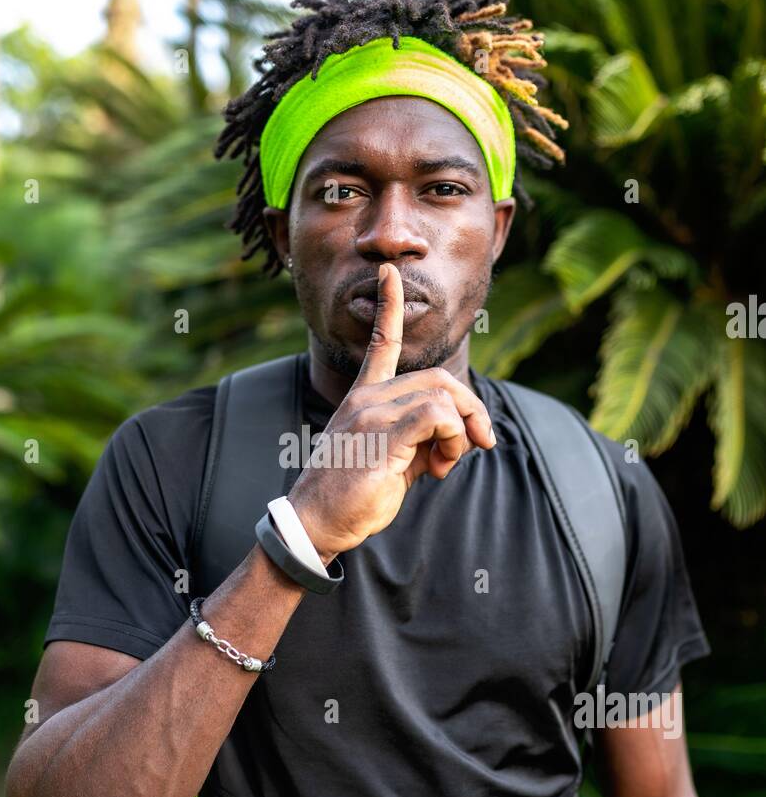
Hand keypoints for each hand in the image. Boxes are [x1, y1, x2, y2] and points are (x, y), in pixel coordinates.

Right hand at [287, 262, 495, 562]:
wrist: (316, 524)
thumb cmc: (351, 498)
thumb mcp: (394, 462)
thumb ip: (424, 441)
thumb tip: (462, 440)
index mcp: (363, 398)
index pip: (382, 343)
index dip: (389, 306)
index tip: (391, 272)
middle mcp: (366, 399)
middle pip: (438, 379)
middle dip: (470, 410)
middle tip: (478, 445)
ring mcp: (371, 414)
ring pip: (442, 396)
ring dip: (462, 431)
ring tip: (446, 465)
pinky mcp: (381, 436)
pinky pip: (437, 416)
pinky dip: (453, 438)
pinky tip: (439, 466)